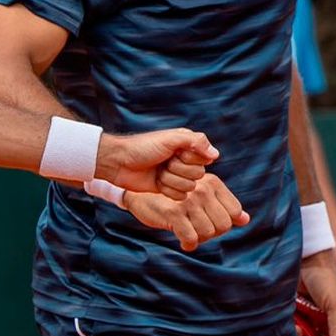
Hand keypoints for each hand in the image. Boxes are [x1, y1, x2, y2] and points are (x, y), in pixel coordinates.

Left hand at [97, 129, 218, 198]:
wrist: (119, 163)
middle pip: (198, 175)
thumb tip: (216, 155)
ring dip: (170, 180)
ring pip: (189, 188)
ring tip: (158, 172)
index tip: (174, 152)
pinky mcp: (169, 190)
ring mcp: (177, 176)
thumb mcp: (170, 139)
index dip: (189, 159)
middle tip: (163, 163)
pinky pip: (180, 197)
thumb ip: (196, 141)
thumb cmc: (142, 147)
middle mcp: (185, 161)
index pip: (204, 160)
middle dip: (178, 170)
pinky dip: (166, 190)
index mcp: (187, 146)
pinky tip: (156, 182)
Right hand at [124, 173, 249, 251]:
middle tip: (198, 230)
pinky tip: (182, 241)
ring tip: (189, 233)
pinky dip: (188, 244)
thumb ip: (224, 206)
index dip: (224, 223)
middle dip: (212, 233)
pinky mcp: (174, 212)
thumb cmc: (174, 197)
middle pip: (223, 225)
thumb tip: (246, 220)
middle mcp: (202, 189)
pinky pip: (191, 238)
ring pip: (208, 233)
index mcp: (212, 182)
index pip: (234, 212)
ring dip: (199, 239)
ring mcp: (188, 200)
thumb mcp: (201, 196)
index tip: (210, 222)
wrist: (140, 195)